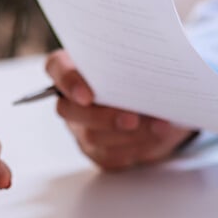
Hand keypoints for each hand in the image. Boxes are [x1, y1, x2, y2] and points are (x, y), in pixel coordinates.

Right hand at [46, 50, 195, 170]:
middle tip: (133, 118)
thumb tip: (151, 75)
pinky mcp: (98, 151)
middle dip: (104, 117)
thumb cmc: (145, 75)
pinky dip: (138, 145)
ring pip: (92, 137)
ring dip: (129, 134)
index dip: (68, 81)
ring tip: (159, 125)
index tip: (87, 95)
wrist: (161, 104)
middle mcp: (71, 99)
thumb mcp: (144, 62)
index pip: (57, 68)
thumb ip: (138, 64)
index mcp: (74, 67)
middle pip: (70, 110)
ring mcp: (81, 128)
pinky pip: (111, 155)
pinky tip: (158, 135)